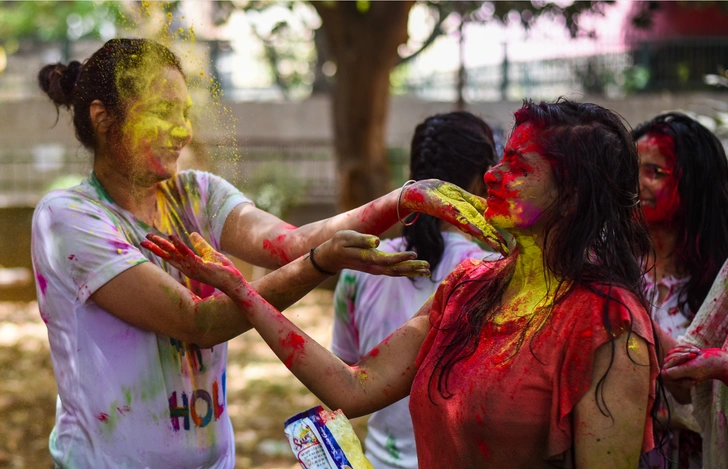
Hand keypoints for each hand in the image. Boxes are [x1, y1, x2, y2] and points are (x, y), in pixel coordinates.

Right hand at [142, 232, 246, 292]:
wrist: (234, 282)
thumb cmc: (223, 270)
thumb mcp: (210, 254)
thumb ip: (200, 245)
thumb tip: (192, 234)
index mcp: (188, 265)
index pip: (171, 255)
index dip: (160, 248)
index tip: (149, 240)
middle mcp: (187, 267)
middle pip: (168, 255)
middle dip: (155, 247)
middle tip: (142, 240)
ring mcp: (192, 267)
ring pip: (174, 254)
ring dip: (162, 245)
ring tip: (150, 237)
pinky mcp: (200, 265)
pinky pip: (187, 253)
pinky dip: (178, 245)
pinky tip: (171, 236)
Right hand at [314, 230, 430, 277]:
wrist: (331, 256)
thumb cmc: (338, 243)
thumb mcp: (346, 237)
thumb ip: (361, 239)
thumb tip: (377, 241)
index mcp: (367, 258)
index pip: (387, 260)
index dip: (401, 258)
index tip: (414, 254)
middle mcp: (373, 267)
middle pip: (396, 270)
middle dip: (412, 268)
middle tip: (428, 267)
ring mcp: (375, 269)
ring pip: (396, 273)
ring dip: (412, 272)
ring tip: (428, 271)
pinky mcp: (377, 267)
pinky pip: (393, 272)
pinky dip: (406, 272)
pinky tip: (416, 270)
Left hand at [401, 179, 508, 254]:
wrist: (415, 193)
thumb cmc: (438, 194)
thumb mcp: (460, 196)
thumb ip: (474, 202)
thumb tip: (490, 209)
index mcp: (465, 214)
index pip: (484, 225)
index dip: (495, 236)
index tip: (507, 247)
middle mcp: (460, 216)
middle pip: (480, 228)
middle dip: (493, 239)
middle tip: (506, 251)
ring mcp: (452, 212)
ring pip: (472, 225)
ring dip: (484, 235)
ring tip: (497, 245)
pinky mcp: (443, 208)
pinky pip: (458, 216)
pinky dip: (468, 224)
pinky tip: (478, 231)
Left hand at [662, 345, 727, 384]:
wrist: (719, 360)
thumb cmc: (706, 366)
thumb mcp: (690, 369)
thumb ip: (675, 372)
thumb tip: (661, 373)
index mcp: (679, 380)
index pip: (665, 368)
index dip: (675, 360)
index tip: (687, 357)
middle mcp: (677, 374)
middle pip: (667, 360)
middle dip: (680, 354)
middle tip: (694, 355)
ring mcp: (679, 365)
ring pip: (670, 353)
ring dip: (683, 350)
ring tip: (696, 353)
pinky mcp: (682, 358)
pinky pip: (676, 348)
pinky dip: (685, 347)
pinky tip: (696, 350)